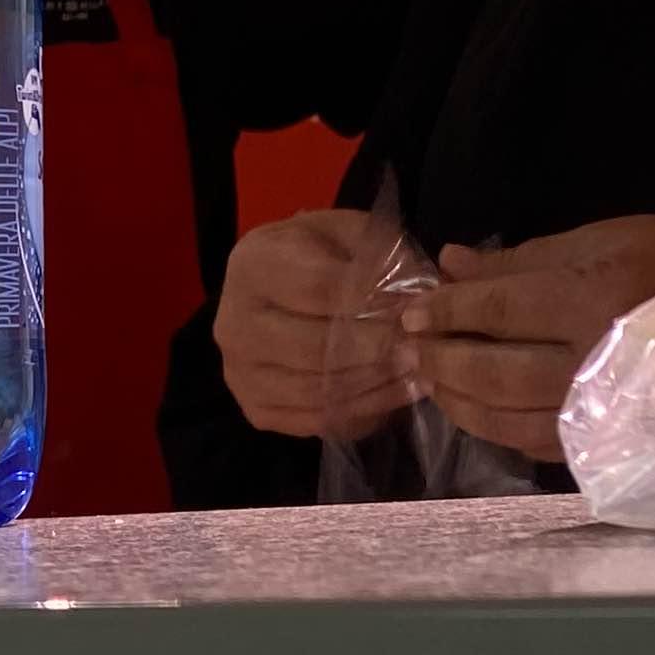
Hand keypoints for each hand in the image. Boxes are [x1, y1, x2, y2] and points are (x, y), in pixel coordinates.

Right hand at [216, 208, 422, 442]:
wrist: (270, 288)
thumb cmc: (314, 254)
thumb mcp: (345, 233)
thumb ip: (378, 255)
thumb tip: (416, 297)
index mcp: (253, 266)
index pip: (319, 290)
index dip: (372, 302)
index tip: (414, 309)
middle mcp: (235, 324)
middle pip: (313, 348)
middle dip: (375, 350)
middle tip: (420, 349)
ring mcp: (240, 374)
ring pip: (315, 392)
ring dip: (372, 387)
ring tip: (415, 375)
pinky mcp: (255, 409)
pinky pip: (313, 421)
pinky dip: (358, 413)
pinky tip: (391, 397)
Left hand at [399, 216, 654, 459]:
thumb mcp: (606, 239)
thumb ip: (523, 259)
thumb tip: (453, 264)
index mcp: (593, 299)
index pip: (498, 309)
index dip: (448, 311)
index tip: (412, 311)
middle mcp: (590, 363)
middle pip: (491, 371)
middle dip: (440, 361)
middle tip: (406, 350)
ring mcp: (595, 412)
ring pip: (502, 418)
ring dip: (456, 401)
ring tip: (428, 380)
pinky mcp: (601, 445)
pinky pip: (529, 442)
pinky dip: (491, 426)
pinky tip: (471, 409)